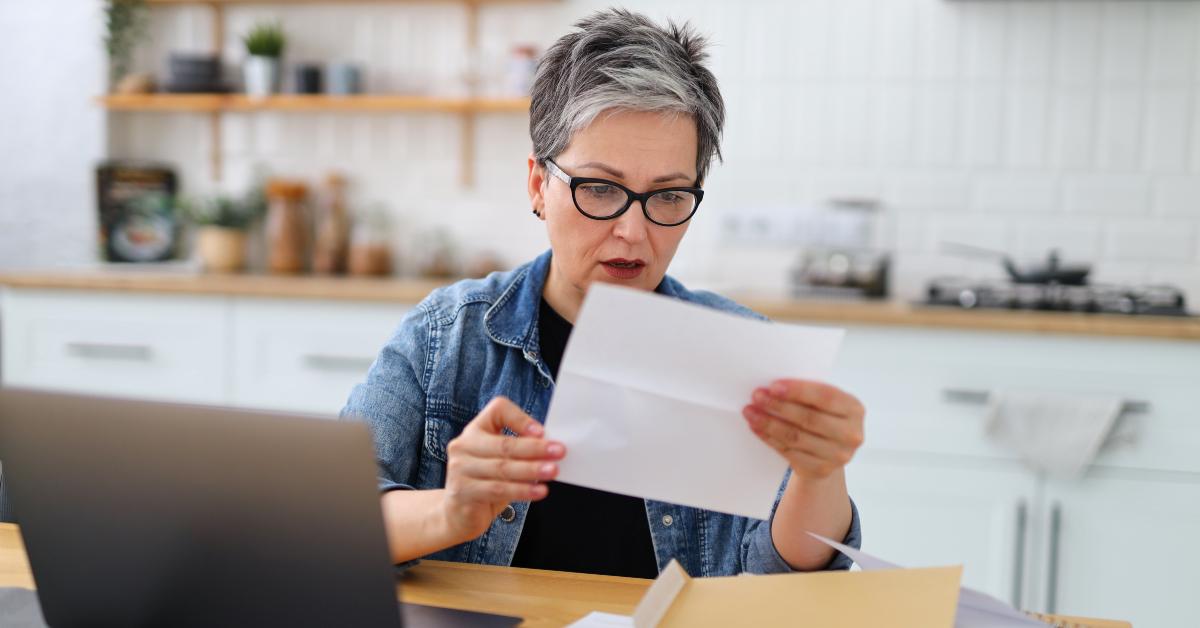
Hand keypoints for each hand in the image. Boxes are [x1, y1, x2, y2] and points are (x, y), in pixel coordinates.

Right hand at [439, 396, 564, 543]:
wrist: (459, 513)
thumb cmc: (487, 481)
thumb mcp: (502, 460)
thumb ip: (519, 450)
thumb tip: (551, 447)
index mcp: (476, 429)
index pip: (497, 410)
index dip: (520, 419)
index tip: (542, 431)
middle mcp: (464, 445)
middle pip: (504, 444)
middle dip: (535, 448)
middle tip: (559, 452)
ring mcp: (460, 468)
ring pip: (503, 468)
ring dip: (531, 470)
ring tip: (552, 471)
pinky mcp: (462, 491)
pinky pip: (498, 489)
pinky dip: (522, 490)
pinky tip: (539, 491)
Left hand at [742, 380, 864, 478]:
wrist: (829, 453)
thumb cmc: (823, 417)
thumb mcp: (825, 404)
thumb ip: (809, 394)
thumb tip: (773, 386)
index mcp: (854, 409)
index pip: (826, 397)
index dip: (798, 391)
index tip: (773, 386)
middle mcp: (851, 434)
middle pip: (809, 418)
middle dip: (779, 406)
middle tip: (757, 396)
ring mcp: (838, 455)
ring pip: (796, 437)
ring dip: (769, 423)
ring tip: (750, 412)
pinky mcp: (820, 469)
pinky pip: (789, 452)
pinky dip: (769, 438)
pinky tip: (756, 427)